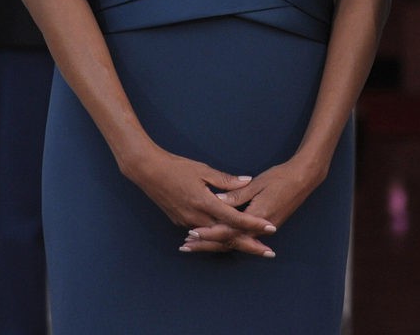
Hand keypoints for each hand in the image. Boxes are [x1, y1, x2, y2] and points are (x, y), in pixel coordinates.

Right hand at [118, 145, 276, 256]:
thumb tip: (246, 182)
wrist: (148, 172)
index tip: (270, 227)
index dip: (254, 224)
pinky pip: (204, 234)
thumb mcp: (203, 170)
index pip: (235, 218)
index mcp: (204, 203)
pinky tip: (227, 239)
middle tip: (268, 252)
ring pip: (215, 238)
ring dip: (234, 243)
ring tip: (253, 247)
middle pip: (227, 236)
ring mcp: (187, 222)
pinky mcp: (181, 221)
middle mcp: (196, 217)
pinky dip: (217, 238)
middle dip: (249, 244)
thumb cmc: (177, 167)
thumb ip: (225, 180)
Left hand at [180, 155, 326, 255]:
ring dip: (213, 244)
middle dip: (206, 244)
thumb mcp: (258, 182)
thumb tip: (219, 199)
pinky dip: (226, 240)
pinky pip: (242, 238)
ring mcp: (263, 229)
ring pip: (234, 242)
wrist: (303, 179)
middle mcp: (259, 228)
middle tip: (185, 246)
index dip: (208, 232)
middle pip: (228, 241)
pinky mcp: (265, 227)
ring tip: (194, 245)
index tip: (191, 233)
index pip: (228, 229)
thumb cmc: (281, 177)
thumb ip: (238, 193)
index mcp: (256, 215)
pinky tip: (215, 240)